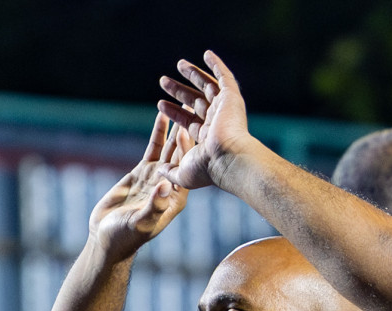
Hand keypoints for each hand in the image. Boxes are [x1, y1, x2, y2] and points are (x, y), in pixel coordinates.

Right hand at [88, 112, 188, 262]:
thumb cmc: (125, 238)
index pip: (186, 168)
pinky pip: (154, 148)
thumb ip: (154, 206)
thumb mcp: (140, 223)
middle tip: (199, 106)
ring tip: (186, 103)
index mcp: (176, 198)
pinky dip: (159, 132)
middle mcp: (171, 185)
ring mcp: (157, 177)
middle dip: (190, 130)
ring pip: (170, 147)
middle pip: (183, 153)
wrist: (106, 237)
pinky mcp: (143, 172)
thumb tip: (165, 185)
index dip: (189, 148)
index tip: (194, 126)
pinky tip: (163, 114)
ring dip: (178, 126)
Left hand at [157, 51, 255, 191]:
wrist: (227, 159)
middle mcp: (217, 122)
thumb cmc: (206, 170)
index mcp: (207, 138)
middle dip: (179, 91)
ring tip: (179, 64)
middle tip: (163, 81)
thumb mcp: (182, 175)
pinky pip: (224, 77)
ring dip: (193, 75)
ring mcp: (225, 108)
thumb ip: (170, 172)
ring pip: (207, 87)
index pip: (188, 121)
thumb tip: (159, 171)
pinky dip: (216, 65)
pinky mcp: (231, 97)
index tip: (160, 104)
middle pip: (195, 101)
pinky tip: (206, 54)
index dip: (174, 112)